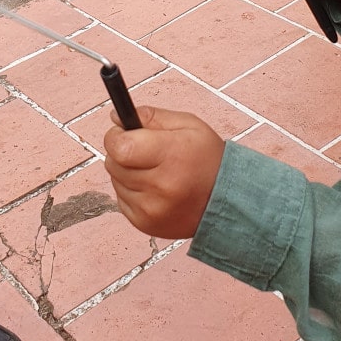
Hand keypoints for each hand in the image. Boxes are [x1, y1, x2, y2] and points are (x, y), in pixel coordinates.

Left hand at [104, 107, 225, 239]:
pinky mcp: (145, 224)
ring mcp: (151, 209)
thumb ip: (151, 116)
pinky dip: (131, 191)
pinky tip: (153, 188)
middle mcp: (160, 187)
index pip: (119, 147)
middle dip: (122, 152)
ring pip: (116, 181)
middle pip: (114, 163)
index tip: (124, 132)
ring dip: (127, 173)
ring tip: (154, 171)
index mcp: (171, 156)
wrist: (226, 200)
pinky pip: (121, 199)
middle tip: (144, 151)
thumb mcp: (187, 125)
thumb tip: (116, 118)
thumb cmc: (207, 158)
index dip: (116, 136)